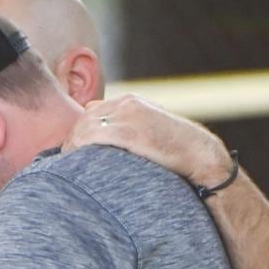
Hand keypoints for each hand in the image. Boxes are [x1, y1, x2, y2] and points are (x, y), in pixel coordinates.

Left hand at [66, 95, 232, 190]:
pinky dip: (79, 149)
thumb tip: (105, 147)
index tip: (75, 152)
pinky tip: (77, 164)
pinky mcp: (129, 131)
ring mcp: (128, 115)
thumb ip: (129, 132)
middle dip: (73, 139)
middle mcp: (127, 103)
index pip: (93, 110)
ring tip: (70, 166)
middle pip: (85, 118)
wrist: (201, 155)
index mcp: (132, 102)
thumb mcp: (151, 133)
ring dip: (73, 146)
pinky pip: (92, 136)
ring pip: (85, 126)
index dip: (81, 132)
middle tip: (67, 162)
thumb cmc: (176, 151)